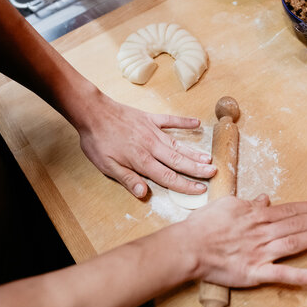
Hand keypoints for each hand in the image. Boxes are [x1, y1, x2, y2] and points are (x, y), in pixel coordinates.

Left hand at [74, 89, 216, 197]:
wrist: (92, 112)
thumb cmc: (97, 141)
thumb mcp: (107, 166)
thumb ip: (127, 179)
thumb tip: (143, 194)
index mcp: (142, 161)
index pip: (168, 177)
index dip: (186, 185)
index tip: (201, 190)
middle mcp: (151, 147)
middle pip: (179, 161)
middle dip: (197, 169)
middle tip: (214, 173)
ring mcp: (152, 131)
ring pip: (178, 144)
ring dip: (194, 152)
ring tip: (209, 158)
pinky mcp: (149, 118)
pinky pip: (170, 121)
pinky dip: (184, 122)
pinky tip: (197, 124)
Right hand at [180, 194, 306, 286]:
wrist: (188, 246)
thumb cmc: (203, 225)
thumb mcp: (226, 205)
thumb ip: (248, 203)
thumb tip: (265, 199)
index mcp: (255, 216)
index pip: (289, 210)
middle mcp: (262, 232)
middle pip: (296, 224)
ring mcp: (259, 253)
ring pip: (292, 243)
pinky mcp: (254, 272)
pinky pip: (279, 275)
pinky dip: (298, 277)